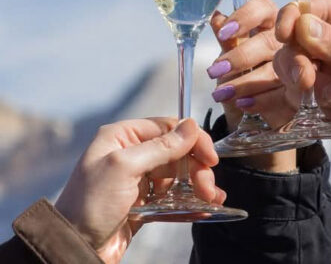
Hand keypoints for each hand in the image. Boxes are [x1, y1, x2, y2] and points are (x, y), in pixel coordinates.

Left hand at [54, 118, 220, 263]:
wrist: (74, 248)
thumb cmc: (90, 205)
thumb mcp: (124, 168)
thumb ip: (161, 147)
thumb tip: (191, 125)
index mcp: (122, 137)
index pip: (168, 128)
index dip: (193, 140)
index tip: (210, 158)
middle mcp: (131, 154)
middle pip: (177, 152)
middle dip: (196, 168)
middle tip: (207, 187)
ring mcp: (138, 180)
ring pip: (179, 175)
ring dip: (198, 185)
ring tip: (210, 199)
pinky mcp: (144, 204)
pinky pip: (173, 197)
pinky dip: (190, 201)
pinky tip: (204, 208)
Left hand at [207, 0, 297, 171]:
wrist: (250, 108)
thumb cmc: (241, 74)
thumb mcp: (229, 57)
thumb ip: (227, 40)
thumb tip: (217, 18)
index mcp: (271, 22)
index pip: (263, 7)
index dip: (245, 16)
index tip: (225, 33)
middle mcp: (289, 40)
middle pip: (269, 40)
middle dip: (241, 56)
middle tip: (217, 70)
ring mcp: (300, 66)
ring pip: (277, 69)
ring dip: (247, 82)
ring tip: (223, 93)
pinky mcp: (301, 94)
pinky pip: (283, 95)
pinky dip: (261, 101)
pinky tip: (244, 104)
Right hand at [273, 0, 330, 174]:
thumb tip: (303, 25)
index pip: (319, 9)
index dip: (296, 17)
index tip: (284, 34)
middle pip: (298, 38)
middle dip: (297, 59)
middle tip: (306, 80)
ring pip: (293, 67)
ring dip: (305, 85)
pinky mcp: (324, 101)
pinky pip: (298, 96)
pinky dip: (311, 106)